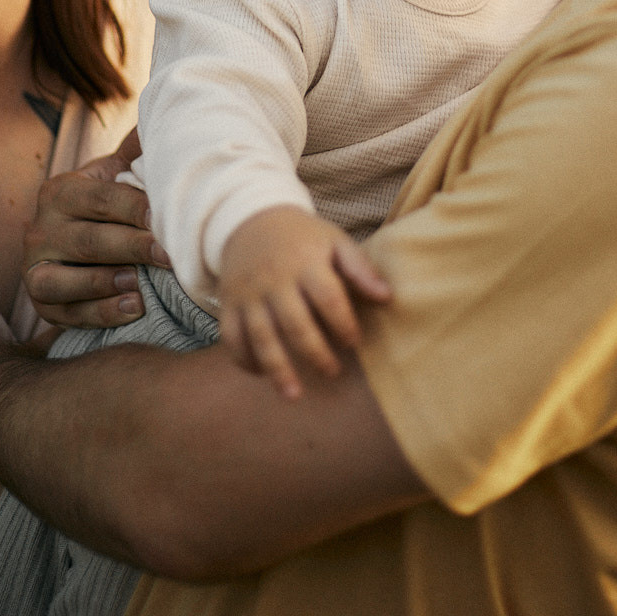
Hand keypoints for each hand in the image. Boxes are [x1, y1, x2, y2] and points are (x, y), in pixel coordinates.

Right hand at [23, 127, 170, 327]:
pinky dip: (100, 313)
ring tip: (140, 285)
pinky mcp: (41, 303)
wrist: (81, 242)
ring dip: (103, 283)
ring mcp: (35, 268)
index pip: (102, 198)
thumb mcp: (118, 173)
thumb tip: (171, 112)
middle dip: (132, 247)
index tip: (170, 218)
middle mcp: (40, 228)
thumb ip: (138, 150)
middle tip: (170, 255)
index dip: (137, 209)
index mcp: (61, 190)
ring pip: (63, 280)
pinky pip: (66, 314)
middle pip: (88, 241)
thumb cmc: (110, 204)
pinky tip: (133, 308)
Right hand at [218, 206, 391, 400]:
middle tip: (332, 372)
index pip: (328, 298)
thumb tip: (387, 298)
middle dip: (315, 354)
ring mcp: (249, 294)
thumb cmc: (302, 238)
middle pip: (295, 324)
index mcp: (305, 262)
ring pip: (261, 337)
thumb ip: (360, 269)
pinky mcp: (229, 304)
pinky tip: (262, 374)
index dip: (344, 324)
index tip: (353, 342)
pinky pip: (232, 338)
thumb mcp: (334, 241)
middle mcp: (275, 280)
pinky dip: (245, 360)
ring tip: (295, 395)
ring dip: (277, 369)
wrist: (251, 219)